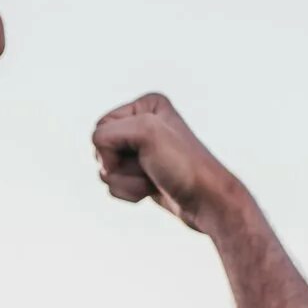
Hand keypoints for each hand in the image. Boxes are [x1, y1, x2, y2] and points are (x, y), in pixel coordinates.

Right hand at [91, 94, 240, 232]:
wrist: (207, 202)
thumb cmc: (183, 166)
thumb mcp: (146, 133)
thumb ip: (107, 134)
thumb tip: (101, 162)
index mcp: (147, 105)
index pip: (101, 127)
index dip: (112, 147)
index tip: (143, 153)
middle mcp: (144, 124)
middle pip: (100, 150)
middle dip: (119, 167)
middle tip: (150, 167)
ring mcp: (142, 151)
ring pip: (105, 170)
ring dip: (125, 182)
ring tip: (152, 180)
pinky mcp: (141, 173)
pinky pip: (114, 184)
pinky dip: (128, 192)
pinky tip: (151, 190)